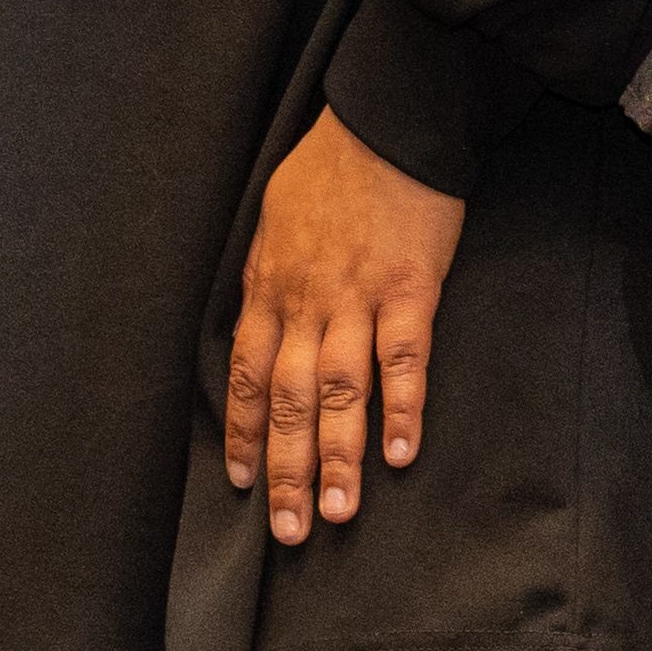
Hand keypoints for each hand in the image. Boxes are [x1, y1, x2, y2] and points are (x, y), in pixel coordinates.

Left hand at [223, 111, 466, 547]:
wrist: (389, 119)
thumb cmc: (331, 166)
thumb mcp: (274, 218)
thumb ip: (268, 277)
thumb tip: (262, 322)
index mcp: (268, 286)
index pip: (243, 376)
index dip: (241, 434)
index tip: (243, 483)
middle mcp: (304, 301)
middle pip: (287, 400)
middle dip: (287, 470)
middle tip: (291, 531)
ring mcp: (356, 297)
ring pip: (339, 392)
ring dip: (338, 456)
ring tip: (340, 513)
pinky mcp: (409, 288)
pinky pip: (403, 358)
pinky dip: (402, 407)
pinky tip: (401, 453)